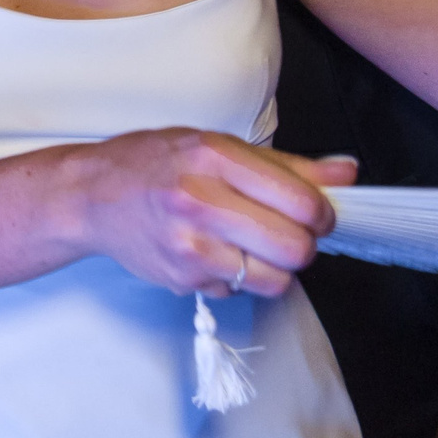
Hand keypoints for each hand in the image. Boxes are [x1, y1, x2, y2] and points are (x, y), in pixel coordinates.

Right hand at [60, 130, 352, 297]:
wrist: (89, 195)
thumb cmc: (155, 163)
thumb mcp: (216, 146)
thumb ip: (286, 165)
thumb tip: (347, 173)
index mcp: (213, 157)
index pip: (304, 202)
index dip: (324, 214)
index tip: (315, 213)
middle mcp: (198, 200)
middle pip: (296, 249)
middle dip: (303, 246)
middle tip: (285, 233)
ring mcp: (188, 244)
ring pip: (274, 280)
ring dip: (274, 268)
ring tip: (251, 245)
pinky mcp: (181, 277)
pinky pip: (240, 291)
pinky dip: (239, 277)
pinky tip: (216, 253)